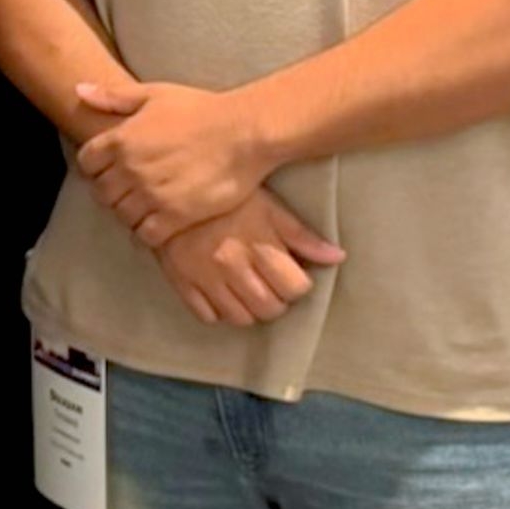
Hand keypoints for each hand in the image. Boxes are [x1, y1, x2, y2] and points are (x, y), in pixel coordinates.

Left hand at [74, 79, 276, 242]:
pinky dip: (150, 231)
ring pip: (122, 215)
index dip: (97, 167)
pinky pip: (146, 234)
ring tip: (149, 204)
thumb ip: (114, 97)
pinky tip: (163, 221)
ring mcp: (151, 194)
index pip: (86, 164)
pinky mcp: (174, 216)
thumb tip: (79, 91)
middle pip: (102, 193)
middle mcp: (129, 169)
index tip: (114, 167)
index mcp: (120, 139)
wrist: (244, 133)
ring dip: (132, 212)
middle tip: (134, 188)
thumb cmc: (201, 109)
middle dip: (114, 191)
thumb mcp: (154, 94)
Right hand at [151, 188, 343, 327]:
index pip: (294, 289)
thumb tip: (338, 257)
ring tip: (249, 291)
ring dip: (250, 309)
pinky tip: (222, 293)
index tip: (291, 273)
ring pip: (240, 319)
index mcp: (259, 246)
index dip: (298, 284)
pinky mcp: (182, 283)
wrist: (171, 190)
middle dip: (277, 300)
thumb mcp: (269, 207)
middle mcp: (233, 267)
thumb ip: (302, 236)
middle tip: (271, 284)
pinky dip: (219, 311)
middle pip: (269, 309)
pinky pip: (207, 317)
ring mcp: (206, 279)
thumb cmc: (228, 198)